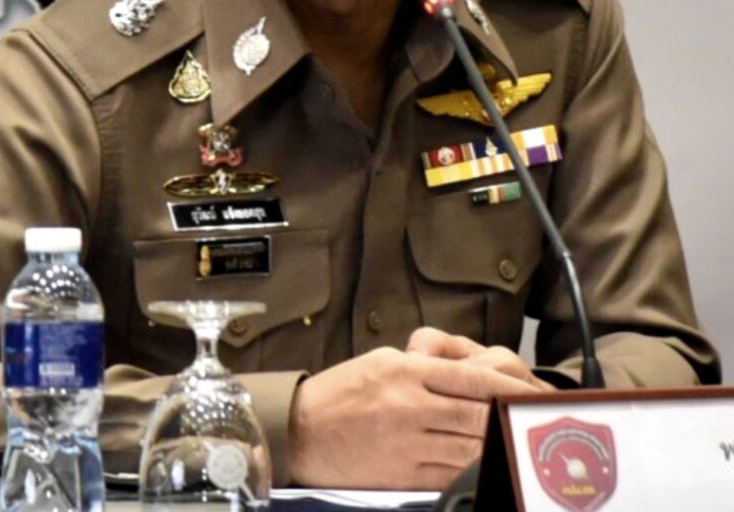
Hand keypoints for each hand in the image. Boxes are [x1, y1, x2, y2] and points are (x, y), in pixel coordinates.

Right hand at [287, 329, 549, 489]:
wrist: (301, 430)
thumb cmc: (341, 391)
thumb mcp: (382, 361)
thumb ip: (423, 366)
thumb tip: (465, 376)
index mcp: (407, 372)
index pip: (470, 378)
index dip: (505, 386)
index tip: (528, 391)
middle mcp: (411, 406)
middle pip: (476, 414)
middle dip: (509, 417)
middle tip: (534, 420)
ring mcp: (408, 443)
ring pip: (468, 448)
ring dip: (497, 446)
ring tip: (519, 445)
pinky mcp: (402, 474)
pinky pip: (448, 475)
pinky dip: (471, 472)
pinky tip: (487, 467)